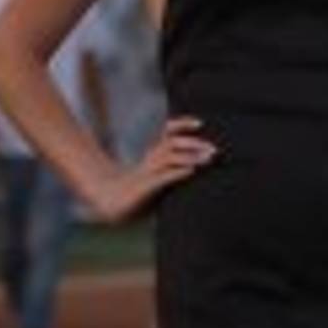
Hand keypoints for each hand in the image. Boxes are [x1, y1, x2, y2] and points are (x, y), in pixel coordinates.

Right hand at [84, 116, 215, 222]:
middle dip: (193, 143)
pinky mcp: (147, 188)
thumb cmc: (141, 192)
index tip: (200, 122)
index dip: (182, 124)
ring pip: (168, 158)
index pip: (168, 132)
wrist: (114, 205)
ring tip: (207, 158)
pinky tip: (192, 171)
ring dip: (189, 156)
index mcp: (155, 154)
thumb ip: (175, 170)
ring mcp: (148, 173)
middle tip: (214, 149)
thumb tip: (201, 165)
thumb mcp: (160, 177)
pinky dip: (178, 172)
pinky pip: (163, 177)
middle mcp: (151, 160)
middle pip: (171, 143)